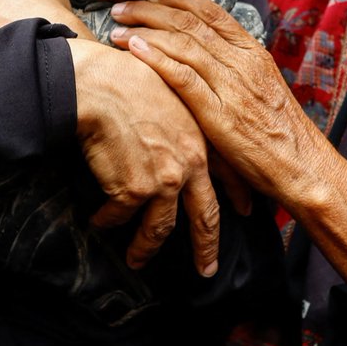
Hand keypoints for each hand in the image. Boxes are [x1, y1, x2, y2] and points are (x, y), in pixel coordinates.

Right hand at [68, 39, 221, 276]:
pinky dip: (107, 221)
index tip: (246, 210)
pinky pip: (119, 217)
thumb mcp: (174, 91)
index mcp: (201, 138)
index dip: (238, 193)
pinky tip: (99, 221)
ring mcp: (163, 181)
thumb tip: (175, 131)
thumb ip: (182, 117)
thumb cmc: (129, 77)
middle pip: (204, 217)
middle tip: (206, 268)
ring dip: (145, 248)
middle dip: (206, 247)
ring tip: (136, 260)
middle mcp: (189, 165)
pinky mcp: (133, 190)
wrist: (101, 84)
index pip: (229, 173)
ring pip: (159, 229)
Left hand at [109, 0, 346, 292]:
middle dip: (150, 9)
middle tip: (121, 6)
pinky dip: (155, 58)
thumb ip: (233, 70)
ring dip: (144, 31)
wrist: (304, 167)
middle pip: (189, 21)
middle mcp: (242, 61)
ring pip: (182, 43)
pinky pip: (183, 77)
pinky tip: (133, 49)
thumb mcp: (261, 90)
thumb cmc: (280, 134)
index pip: (210, 11)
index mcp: (253, 52)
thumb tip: (200, 57)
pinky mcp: (220, 113)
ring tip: (117, 27)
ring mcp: (232, 85)